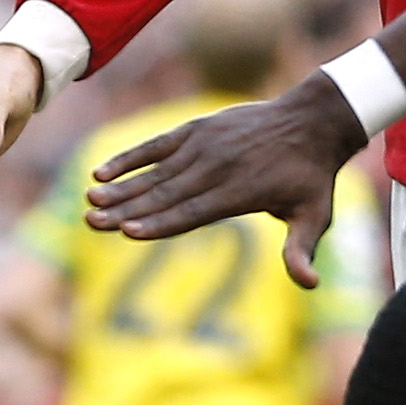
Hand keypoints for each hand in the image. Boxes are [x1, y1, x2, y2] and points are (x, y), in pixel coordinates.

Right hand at [85, 80, 361, 285]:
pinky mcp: (196, 129)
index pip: (192, 212)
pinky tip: (101, 171)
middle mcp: (217, 168)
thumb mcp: (315, 216)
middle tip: (91, 222)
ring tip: (89, 201)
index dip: (159, 222)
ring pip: (155, 171)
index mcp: (240, 192)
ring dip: (120, 187)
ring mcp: (204, 145)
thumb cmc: (312, 178)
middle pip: (164, 193)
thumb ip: (302, 250)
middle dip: (126, 209)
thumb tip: (311, 285)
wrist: (312, 120)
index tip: (127, 231)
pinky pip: (156, 146)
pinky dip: (129, 158)